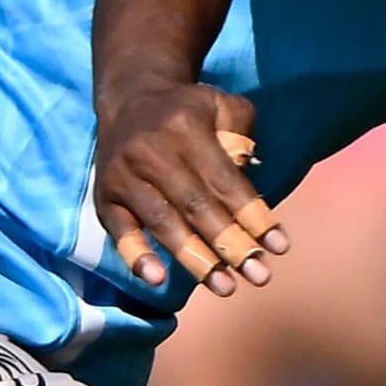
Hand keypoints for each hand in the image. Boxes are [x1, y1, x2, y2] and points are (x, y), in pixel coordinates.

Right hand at [95, 86, 288, 293]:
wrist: (129, 99)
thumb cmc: (188, 110)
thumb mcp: (221, 104)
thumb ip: (241, 134)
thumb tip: (247, 175)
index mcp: (184, 128)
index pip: (224, 180)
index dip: (252, 215)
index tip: (279, 247)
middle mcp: (150, 152)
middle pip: (196, 207)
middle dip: (231, 245)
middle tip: (259, 276)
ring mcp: (124, 175)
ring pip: (163, 222)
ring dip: (196, 260)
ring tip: (225, 287)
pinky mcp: (105, 196)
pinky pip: (120, 230)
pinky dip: (136, 255)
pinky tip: (157, 279)